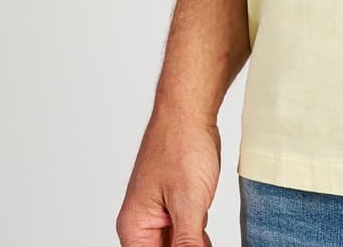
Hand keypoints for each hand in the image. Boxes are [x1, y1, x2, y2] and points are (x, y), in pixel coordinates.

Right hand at [116, 105, 221, 246]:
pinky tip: (208, 234)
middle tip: (202, 238)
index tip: (194, 245)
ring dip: (194, 245)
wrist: (190, 109)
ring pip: (177, 246)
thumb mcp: (188, 204)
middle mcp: (142, 223)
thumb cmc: (181, 144)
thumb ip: (187, 244)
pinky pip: (186, 234)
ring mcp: (160, 213)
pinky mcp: (176, 205)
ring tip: (202, 225)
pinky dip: (199, 238)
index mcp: (135, 227)